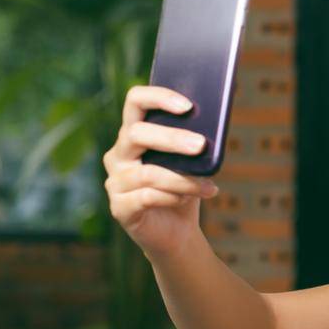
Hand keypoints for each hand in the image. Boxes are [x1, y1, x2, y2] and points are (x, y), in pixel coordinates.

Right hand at [103, 85, 218, 257]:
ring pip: (147, 173)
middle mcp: (118, 155)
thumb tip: (213, 129)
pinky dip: (173, 198)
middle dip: (171, 138)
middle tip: (201, 145)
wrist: (178, 232)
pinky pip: (147, 197)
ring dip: (183, 179)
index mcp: (134, 134)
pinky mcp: (119, 208)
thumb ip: (195, 143)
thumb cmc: (185, 190)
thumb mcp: (193, 163)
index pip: (135, 101)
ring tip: (208, 185)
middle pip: (136, 134)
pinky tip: (189, 199)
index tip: (187, 106)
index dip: (158, 97)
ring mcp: (115, 182)